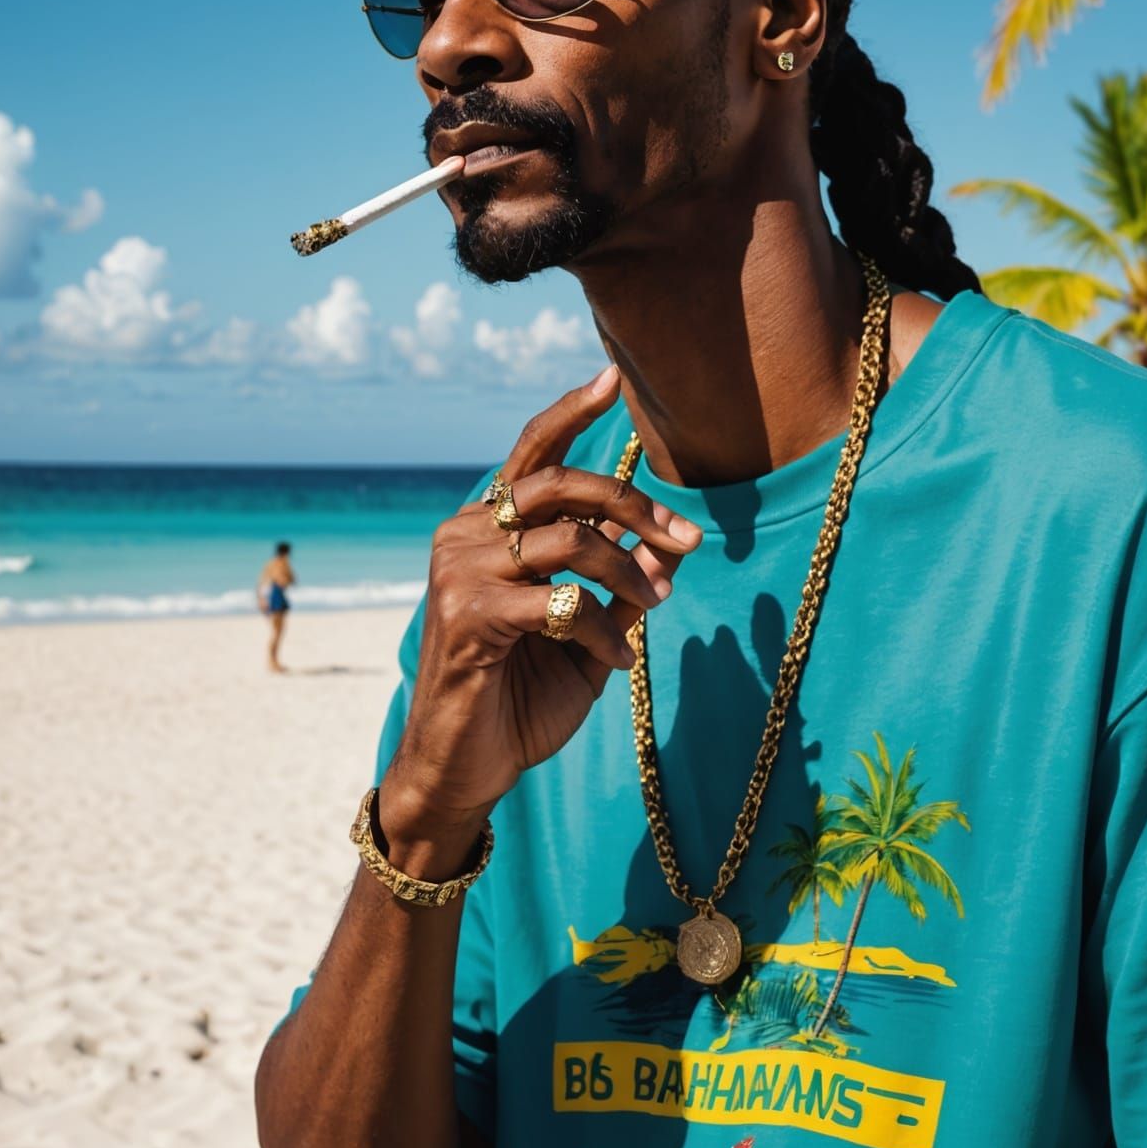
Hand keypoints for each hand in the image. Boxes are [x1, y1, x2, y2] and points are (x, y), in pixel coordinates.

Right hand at [378, 366, 701, 870]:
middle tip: (686, 542)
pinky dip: (602, 631)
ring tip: (653, 608)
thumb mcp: (584, 632)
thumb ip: (615, 585)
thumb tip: (663, 545)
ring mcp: (460, 573)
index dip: (571, 411)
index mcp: (488, 528)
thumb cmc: (519, 696)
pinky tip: (618, 663)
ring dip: (628, 574)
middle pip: (563, 484)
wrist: (465, 770)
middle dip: (635, 506)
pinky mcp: (467, 616)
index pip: (530, 451)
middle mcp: (466, 535)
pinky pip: (560, 603)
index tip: (613, 377)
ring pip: (571, 540)